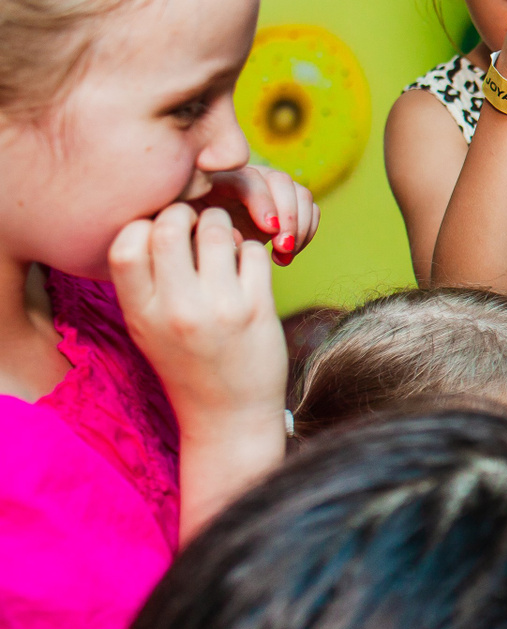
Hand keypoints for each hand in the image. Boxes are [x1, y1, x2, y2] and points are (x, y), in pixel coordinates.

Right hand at [109, 204, 287, 441]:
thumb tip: (158, 218)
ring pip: (218, 230)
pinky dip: (250, 248)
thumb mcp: (147, 328)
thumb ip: (145, 281)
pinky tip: (245, 265)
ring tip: (223, 241)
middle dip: (185, 213)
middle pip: (171, 226)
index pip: (126, 243)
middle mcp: (176, 309)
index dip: (143, 224)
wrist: (228, 415)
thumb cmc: (186, 363)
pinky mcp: (258, 308)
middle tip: (195, 225)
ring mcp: (220, 307)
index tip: (159, 231)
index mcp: (140, 313)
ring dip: (223, 225)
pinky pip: (254, 251)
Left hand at [192, 166, 317, 264]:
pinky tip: (284, 255)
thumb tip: (235, 240)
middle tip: (283, 247)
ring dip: (300, 226)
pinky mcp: (284, 207)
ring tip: (284, 254)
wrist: (190, 244)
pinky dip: (305, 232)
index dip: (263, 202)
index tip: (270, 232)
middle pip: (281, 181)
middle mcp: (248, 179)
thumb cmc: (182, 239)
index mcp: (218, 181)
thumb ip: (203, 233)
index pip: (250, 180)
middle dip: (289, 215)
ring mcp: (269, 192)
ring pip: (300, 194)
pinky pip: (309, 210)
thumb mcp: (185, 235)